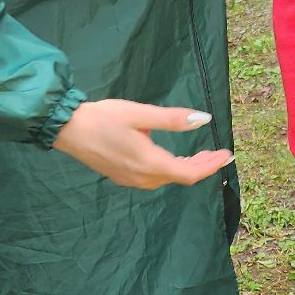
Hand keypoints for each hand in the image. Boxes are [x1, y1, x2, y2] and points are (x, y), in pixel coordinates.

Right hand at [51, 99, 232, 188]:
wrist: (67, 129)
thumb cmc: (103, 118)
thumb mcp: (140, 113)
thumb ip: (172, 119)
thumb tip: (204, 119)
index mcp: (149, 163)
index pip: (190, 172)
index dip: (211, 165)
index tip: (228, 155)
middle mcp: (142, 178)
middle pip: (181, 177)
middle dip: (203, 166)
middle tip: (219, 153)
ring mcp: (130, 180)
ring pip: (167, 179)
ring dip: (187, 168)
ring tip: (202, 155)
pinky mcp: (122, 176)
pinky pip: (154, 178)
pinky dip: (171, 169)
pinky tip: (174, 158)